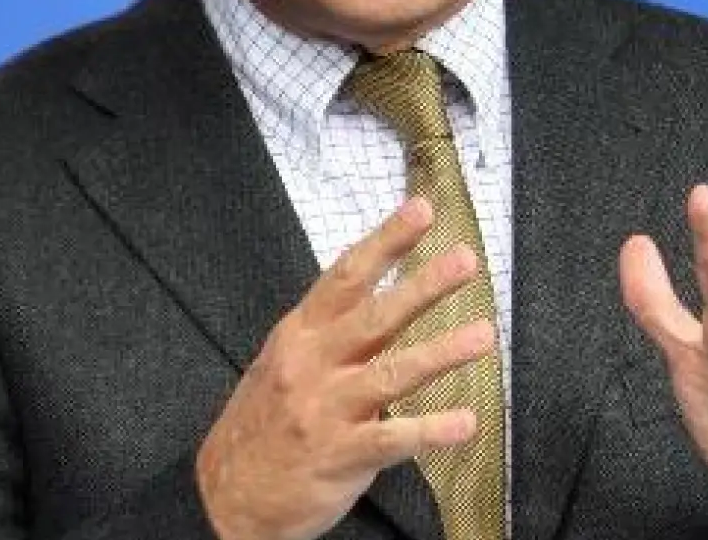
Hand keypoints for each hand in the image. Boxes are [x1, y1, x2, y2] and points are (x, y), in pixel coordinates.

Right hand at [195, 197, 494, 539]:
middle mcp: (313, 365)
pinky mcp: (339, 455)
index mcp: (300, 334)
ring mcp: (325, 410)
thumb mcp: (284, 364)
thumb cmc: (263, 423)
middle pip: (374, 316)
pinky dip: (430, 431)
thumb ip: (329, 336)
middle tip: (466, 259)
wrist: (224, 496)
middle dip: (422, 285)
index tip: (421, 210)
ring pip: (390, 374)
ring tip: (484, 335)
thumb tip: (379, 302)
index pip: (346, 276)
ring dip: (440, 353)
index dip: (385, 241)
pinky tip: (465, 423)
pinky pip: (391, 440)